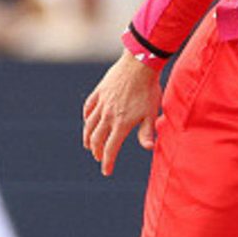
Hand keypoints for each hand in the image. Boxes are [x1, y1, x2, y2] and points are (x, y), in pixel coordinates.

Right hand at [82, 51, 161, 175]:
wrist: (139, 64)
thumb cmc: (149, 89)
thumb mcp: (150, 113)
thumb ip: (147, 132)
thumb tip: (149, 149)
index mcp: (121, 123)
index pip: (111, 149)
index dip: (108, 162)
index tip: (107, 171)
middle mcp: (107, 115)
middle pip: (96, 139)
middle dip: (97, 152)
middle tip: (100, 158)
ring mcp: (101, 103)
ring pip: (89, 125)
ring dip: (88, 137)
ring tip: (89, 145)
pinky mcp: (99, 92)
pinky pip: (88, 108)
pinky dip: (86, 117)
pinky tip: (87, 121)